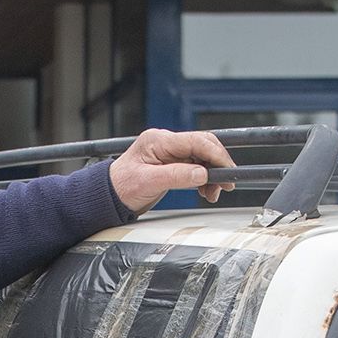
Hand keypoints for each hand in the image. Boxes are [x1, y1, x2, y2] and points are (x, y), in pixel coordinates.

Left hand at [108, 128, 235, 213]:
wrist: (109, 196)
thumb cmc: (121, 187)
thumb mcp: (149, 183)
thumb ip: (177, 176)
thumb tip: (202, 174)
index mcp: (158, 140)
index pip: (196, 141)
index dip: (216, 155)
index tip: (227, 170)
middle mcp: (166, 143)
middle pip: (203, 146)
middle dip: (218, 164)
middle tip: (228, 182)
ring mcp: (169, 153)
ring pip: (202, 158)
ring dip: (212, 175)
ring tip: (214, 193)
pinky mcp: (172, 164)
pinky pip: (195, 167)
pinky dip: (204, 179)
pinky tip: (206, 191)